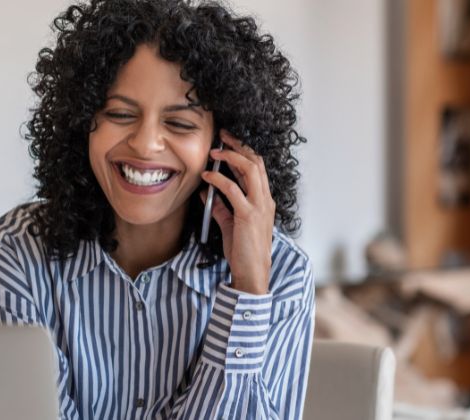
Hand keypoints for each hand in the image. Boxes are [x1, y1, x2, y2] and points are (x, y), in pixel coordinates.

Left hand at [199, 130, 274, 294]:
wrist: (252, 273)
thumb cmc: (243, 251)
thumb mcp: (230, 225)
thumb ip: (219, 208)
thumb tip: (204, 193)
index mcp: (264, 200)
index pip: (258, 168)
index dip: (244, 151)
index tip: (229, 142)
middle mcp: (265, 200)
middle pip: (256, 162)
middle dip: (239, 145)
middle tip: (222, 136)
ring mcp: (259, 206)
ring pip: (250, 169)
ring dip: (231, 157)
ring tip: (214, 152)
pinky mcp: (248, 215)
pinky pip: (233, 190)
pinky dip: (218, 180)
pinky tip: (207, 177)